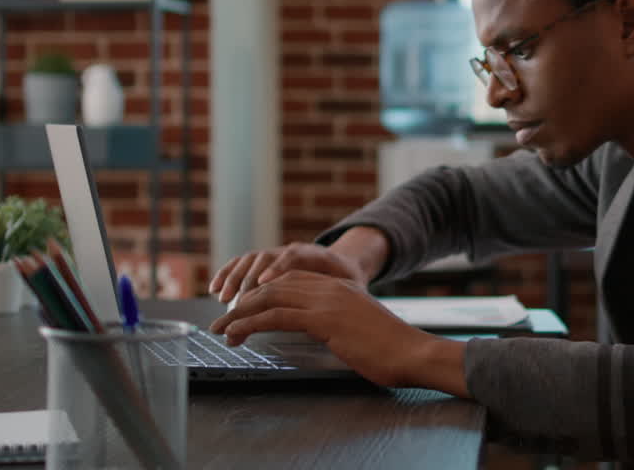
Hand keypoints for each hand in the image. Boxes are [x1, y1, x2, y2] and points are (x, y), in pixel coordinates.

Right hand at [208, 242, 368, 303]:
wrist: (344, 264)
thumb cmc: (348, 280)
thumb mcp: (353, 287)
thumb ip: (345, 293)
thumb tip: (340, 308)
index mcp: (316, 254)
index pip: (294, 255)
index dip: (278, 268)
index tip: (264, 282)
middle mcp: (292, 250)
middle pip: (264, 259)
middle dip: (248, 282)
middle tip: (237, 306)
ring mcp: (277, 254)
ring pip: (250, 261)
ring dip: (234, 280)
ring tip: (224, 301)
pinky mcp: (265, 261)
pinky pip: (242, 264)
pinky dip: (226, 274)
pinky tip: (215, 290)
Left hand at [208, 270, 469, 395]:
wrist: (413, 352)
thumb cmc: (392, 349)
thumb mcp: (362, 327)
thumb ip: (342, 322)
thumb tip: (328, 334)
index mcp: (341, 287)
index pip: (291, 281)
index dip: (264, 293)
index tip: (244, 310)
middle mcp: (331, 287)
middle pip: (276, 286)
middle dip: (245, 302)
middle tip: (222, 322)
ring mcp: (327, 300)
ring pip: (271, 298)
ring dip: (240, 314)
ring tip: (221, 330)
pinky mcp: (324, 319)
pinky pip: (277, 317)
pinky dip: (251, 324)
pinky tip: (237, 333)